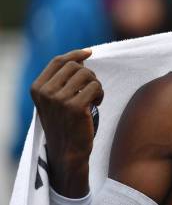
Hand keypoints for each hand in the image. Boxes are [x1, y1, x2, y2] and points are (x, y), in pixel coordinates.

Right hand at [30, 49, 103, 196]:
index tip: (90, 52)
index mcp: (37, 88)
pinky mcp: (75, 107)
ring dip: (96, 85)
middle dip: (89, 75)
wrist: (67, 151)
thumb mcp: (55, 100)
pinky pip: (96, 87)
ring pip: (88, 75)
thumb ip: (62, 80)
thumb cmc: (65, 123)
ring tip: (93, 99)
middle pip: (76, 66)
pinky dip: (100, 94)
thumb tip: (83, 56)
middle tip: (91, 90)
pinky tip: (96, 105)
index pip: (59, 61)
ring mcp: (59, 99)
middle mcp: (45, 92)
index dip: (76, 54)